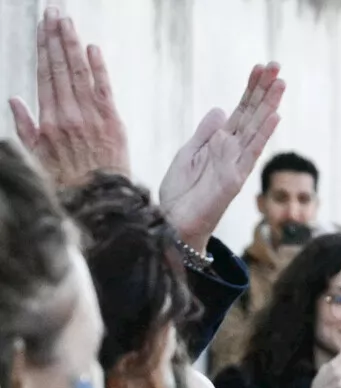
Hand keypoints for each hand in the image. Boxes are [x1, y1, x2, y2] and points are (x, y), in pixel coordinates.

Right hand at [8, 9, 128, 187]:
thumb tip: (14, 100)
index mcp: (48, 121)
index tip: (41, 28)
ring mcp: (90, 117)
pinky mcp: (112, 123)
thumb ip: (25, 128)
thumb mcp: (37, 157)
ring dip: (72, 44)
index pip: (45, 76)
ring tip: (66, 20)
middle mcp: (67, 114)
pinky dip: (98, 68)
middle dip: (55, 37)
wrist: (98, 202)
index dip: (43, 50)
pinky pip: (103, 89)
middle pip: (59, 68)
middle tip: (53, 11)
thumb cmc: (67, 183)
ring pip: (78, 72)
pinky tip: (92, 48)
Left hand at [158, 63, 284, 252]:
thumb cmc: (180, 194)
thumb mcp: (188, 153)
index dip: (250, 89)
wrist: (174, 223)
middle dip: (264, 89)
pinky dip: (264, 133)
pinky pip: (251, 152)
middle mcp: (233, 150)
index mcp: (220, 143)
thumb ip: (205, 133)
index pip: (240, 110)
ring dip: (270, 105)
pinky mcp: (235, 178)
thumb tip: (221, 109)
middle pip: (252, 114)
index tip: (260, 67)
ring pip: (256, 128)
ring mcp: (236, 163)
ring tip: (281, 82)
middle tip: (277, 65)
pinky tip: (275, 116)